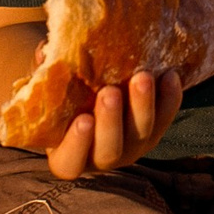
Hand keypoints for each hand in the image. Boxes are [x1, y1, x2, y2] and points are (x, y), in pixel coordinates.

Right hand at [45, 69, 184, 179]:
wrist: (92, 95)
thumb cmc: (61, 100)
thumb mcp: (49, 92)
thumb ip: (44, 76)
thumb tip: (44, 50)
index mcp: (68, 156)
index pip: (70, 162)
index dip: (76, 145)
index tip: (82, 119)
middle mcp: (102, 159)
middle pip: (110, 150)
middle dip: (112, 121)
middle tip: (110, 91)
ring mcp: (131, 148)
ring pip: (142, 135)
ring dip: (143, 106)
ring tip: (142, 77)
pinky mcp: (153, 132)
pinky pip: (165, 119)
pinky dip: (170, 99)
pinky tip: (170, 75)